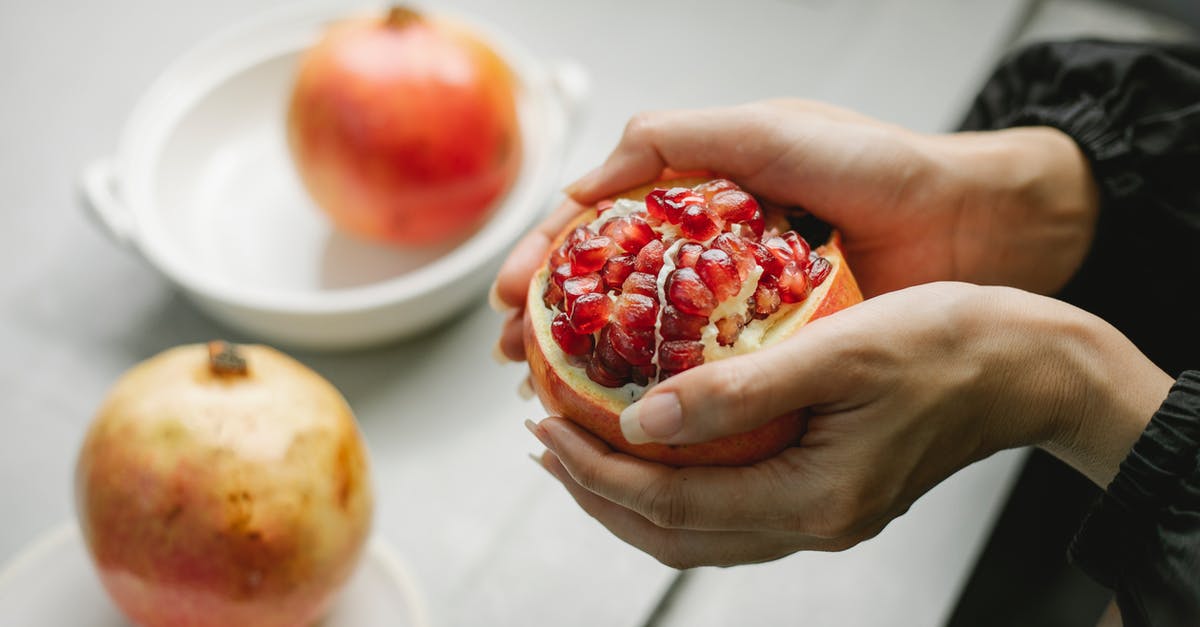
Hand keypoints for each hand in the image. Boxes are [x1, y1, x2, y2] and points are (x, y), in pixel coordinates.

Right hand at [494, 99, 1098, 360]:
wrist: (978, 223)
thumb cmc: (879, 166)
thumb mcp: (769, 132)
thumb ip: (675, 140)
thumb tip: (582, 188)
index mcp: (696, 198)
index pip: (596, 231)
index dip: (544, 262)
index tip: (508, 298)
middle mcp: (709, 257)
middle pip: (609, 294)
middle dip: (553, 325)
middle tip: (516, 360)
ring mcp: (741, 310)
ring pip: (648, 346)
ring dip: (595, 372)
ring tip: (554, 400)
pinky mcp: (781, 354)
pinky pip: (709, 382)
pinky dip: (665, 402)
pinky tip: (633, 424)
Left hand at [526, 283, 1170, 567]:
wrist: (1030, 366)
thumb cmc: (949, 344)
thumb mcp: (839, 351)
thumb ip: (739, 390)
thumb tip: (639, 418)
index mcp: (811, 499)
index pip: (669, 503)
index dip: (596, 469)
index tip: (547, 425)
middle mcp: (813, 523)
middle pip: (673, 534)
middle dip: (597, 490)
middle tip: (546, 440)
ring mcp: (823, 517)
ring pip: (698, 531)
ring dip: (631, 494)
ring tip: (582, 447)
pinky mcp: (831, 495)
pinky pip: (731, 510)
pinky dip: (679, 486)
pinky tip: (660, 447)